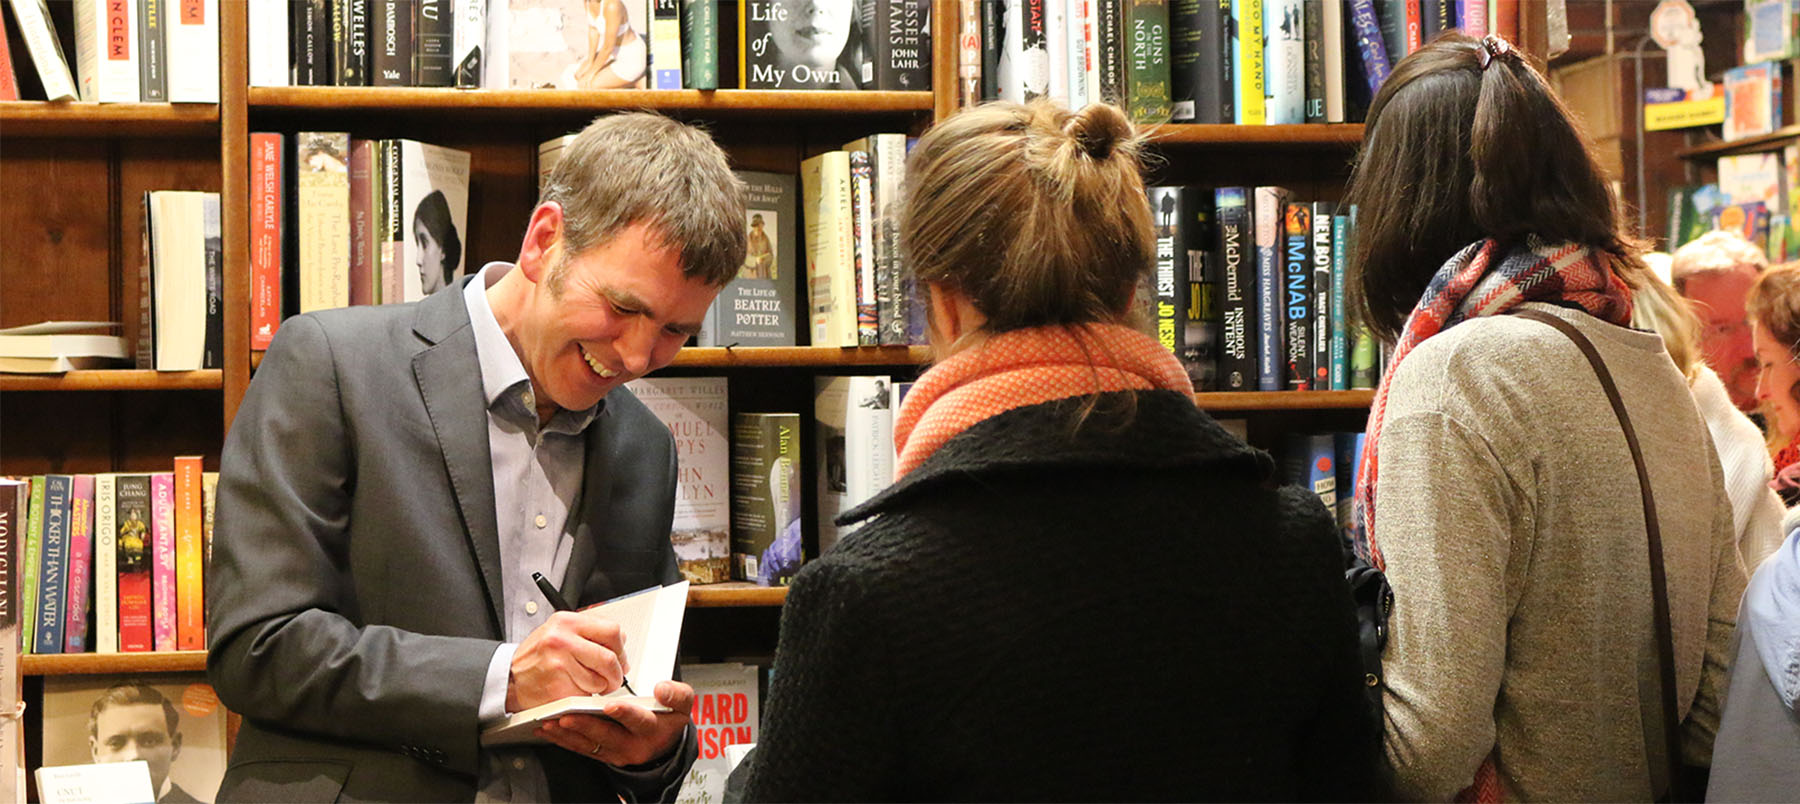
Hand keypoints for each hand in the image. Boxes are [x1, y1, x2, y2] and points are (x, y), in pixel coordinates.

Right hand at [506, 610, 629, 712]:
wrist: (509, 678)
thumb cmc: (536, 656)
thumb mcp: (559, 631)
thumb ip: (588, 631)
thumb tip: (620, 639)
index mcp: (566, 622)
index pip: (612, 630)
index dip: (621, 648)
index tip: (620, 658)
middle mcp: (562, 640)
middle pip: (609, 658)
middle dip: (616, 673)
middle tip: (612, 679)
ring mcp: (559, 664)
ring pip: (600, 679)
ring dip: (600, 687)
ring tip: (586, 684)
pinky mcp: (557, 687)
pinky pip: (586, 695)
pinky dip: (585, 697)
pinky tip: (574, 691)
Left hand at [538, 680, 693, 766]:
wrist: (662, 744)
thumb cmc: (668, 719)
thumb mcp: (683, 704)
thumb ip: (677, 694)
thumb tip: (661, 689)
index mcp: (652, 729)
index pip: (639, 721)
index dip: (625, 713)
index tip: (611, 705)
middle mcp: (632, 744)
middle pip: (607, 736)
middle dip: (586, 726)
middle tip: (567, 716)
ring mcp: (615, 752)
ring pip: (589, 744)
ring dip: (569, 735)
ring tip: (551, 723)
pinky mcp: (601, 755)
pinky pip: (580, 749)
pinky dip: (562, 740)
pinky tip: (549, 730)